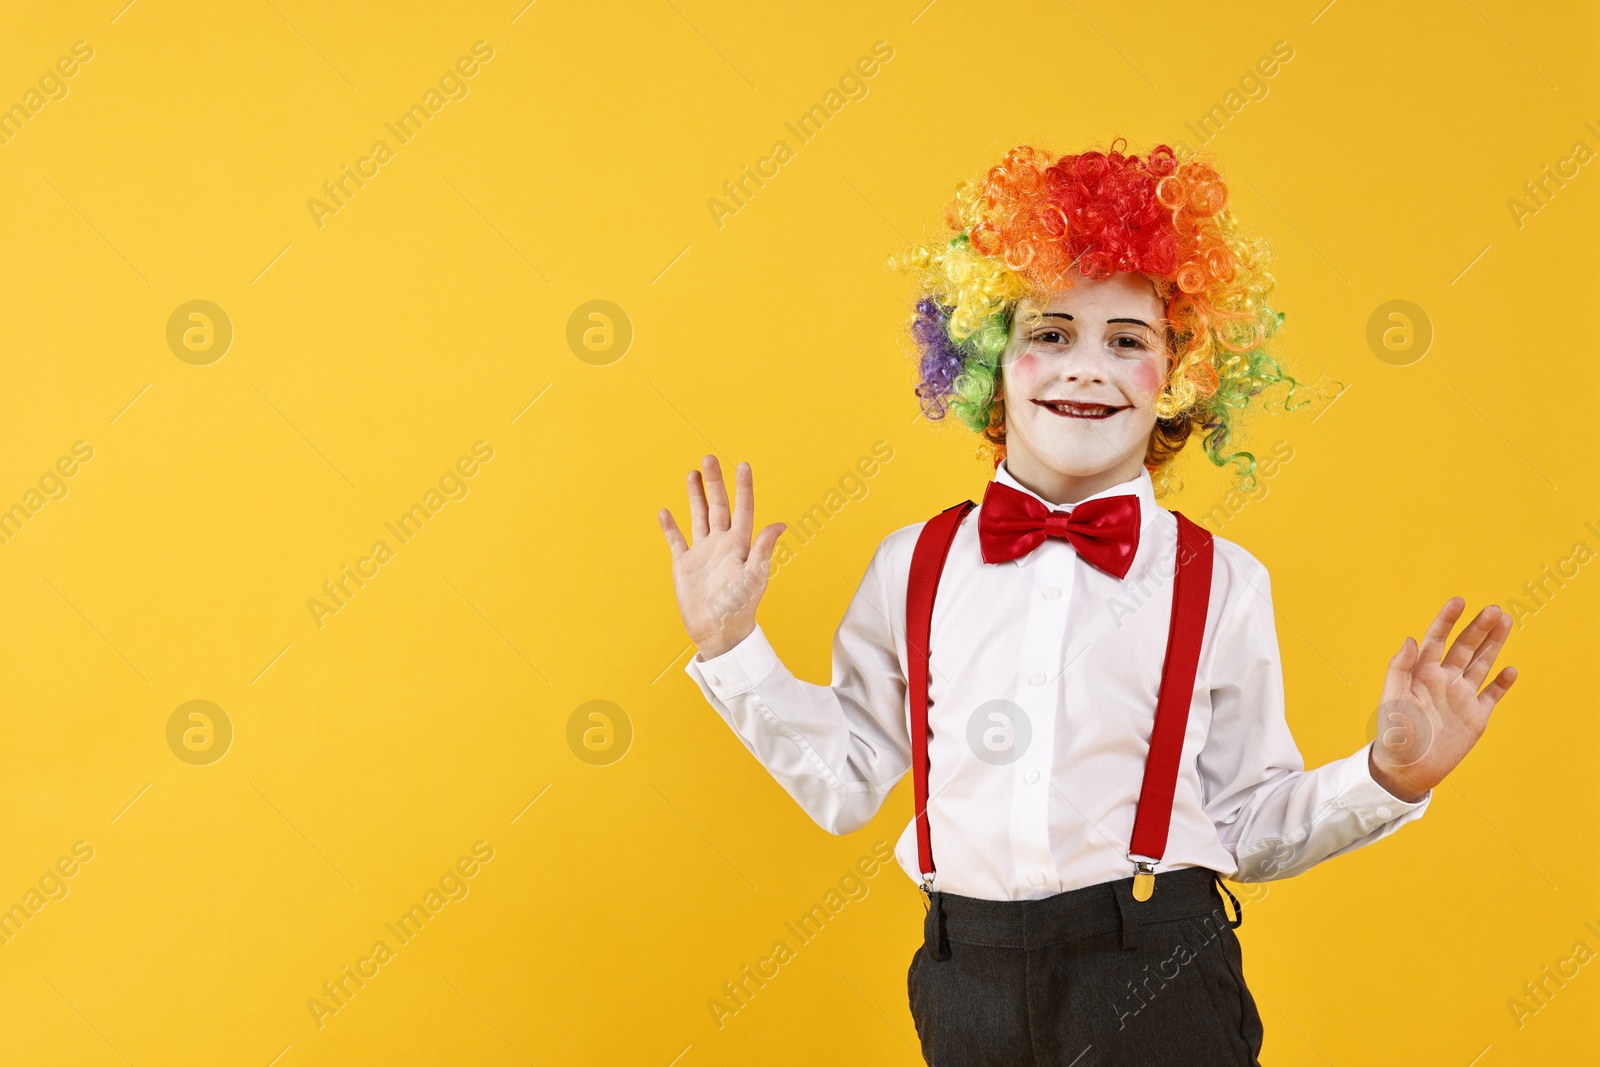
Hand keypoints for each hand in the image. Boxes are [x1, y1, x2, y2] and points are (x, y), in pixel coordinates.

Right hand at [658, 455, 785, 661]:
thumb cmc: (741, 608)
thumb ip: (763, 549)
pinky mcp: (685, 565)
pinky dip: (670, 527)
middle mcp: (722, 544)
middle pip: (718, 506)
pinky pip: (676, 540)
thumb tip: (780, 524)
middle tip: (709, 458)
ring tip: (692, 473)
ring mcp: (702, 553)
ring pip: (698, 517)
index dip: (743, 487)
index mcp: (740, 544)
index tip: (742, 465)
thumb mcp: (754, 577)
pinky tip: (666, 512)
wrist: (719, 632)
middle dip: (714, 482)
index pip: (743, 509)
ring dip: (695, 496)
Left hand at [1367, 597, 1517, 802]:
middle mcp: (1443, 680)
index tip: (1458, 601)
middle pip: (1464, 647)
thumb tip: (1410, 639)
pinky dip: (1502, 683)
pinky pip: (1492, 695)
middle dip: (1479, 627)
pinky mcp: (1475, 716)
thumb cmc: (1394, 733)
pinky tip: (1511, 670)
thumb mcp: (1392, 698)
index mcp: (1421, 672)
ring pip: (1481, 664)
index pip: (1436, 639)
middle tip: (1494, 609)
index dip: (1447, 620)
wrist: (1407, 769)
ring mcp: (1461, 697)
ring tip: (1506, 622)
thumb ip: (1399, 668)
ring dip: (1493, 644)